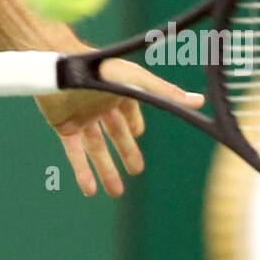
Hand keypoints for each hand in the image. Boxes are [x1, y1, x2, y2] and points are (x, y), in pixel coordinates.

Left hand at [35, 56, 204, 197]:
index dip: (135, 125)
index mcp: (117, 91)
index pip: (129, 112)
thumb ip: (165, 93)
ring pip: (95, 147)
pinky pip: (74, 152)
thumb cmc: (100, 69)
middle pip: (115, 133)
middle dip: (126, 151)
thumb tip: (200, 101)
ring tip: (116, 192)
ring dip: (105, 169)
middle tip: (136, 171)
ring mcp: (80, 115)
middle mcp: (98, 104)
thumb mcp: (137, 82)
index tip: (140, 136)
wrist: (60, 67)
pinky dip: (81, 171)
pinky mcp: (63, 125)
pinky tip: (90, 191)